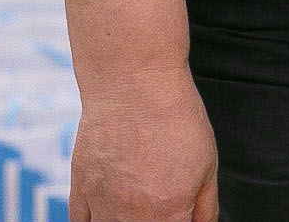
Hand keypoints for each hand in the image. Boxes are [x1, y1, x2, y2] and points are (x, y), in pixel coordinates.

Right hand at [67, 70, 219, 221]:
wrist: (134, 81)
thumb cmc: (173, 115)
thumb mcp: (208, 163)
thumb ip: (205, 206)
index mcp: (168, 214)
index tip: (179, 214)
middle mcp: (131, 216)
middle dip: (154, 220)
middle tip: (159, 204)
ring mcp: (101, 204)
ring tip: (136, 206)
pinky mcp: (80, 187)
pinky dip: (93, 220)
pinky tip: (107, 210)